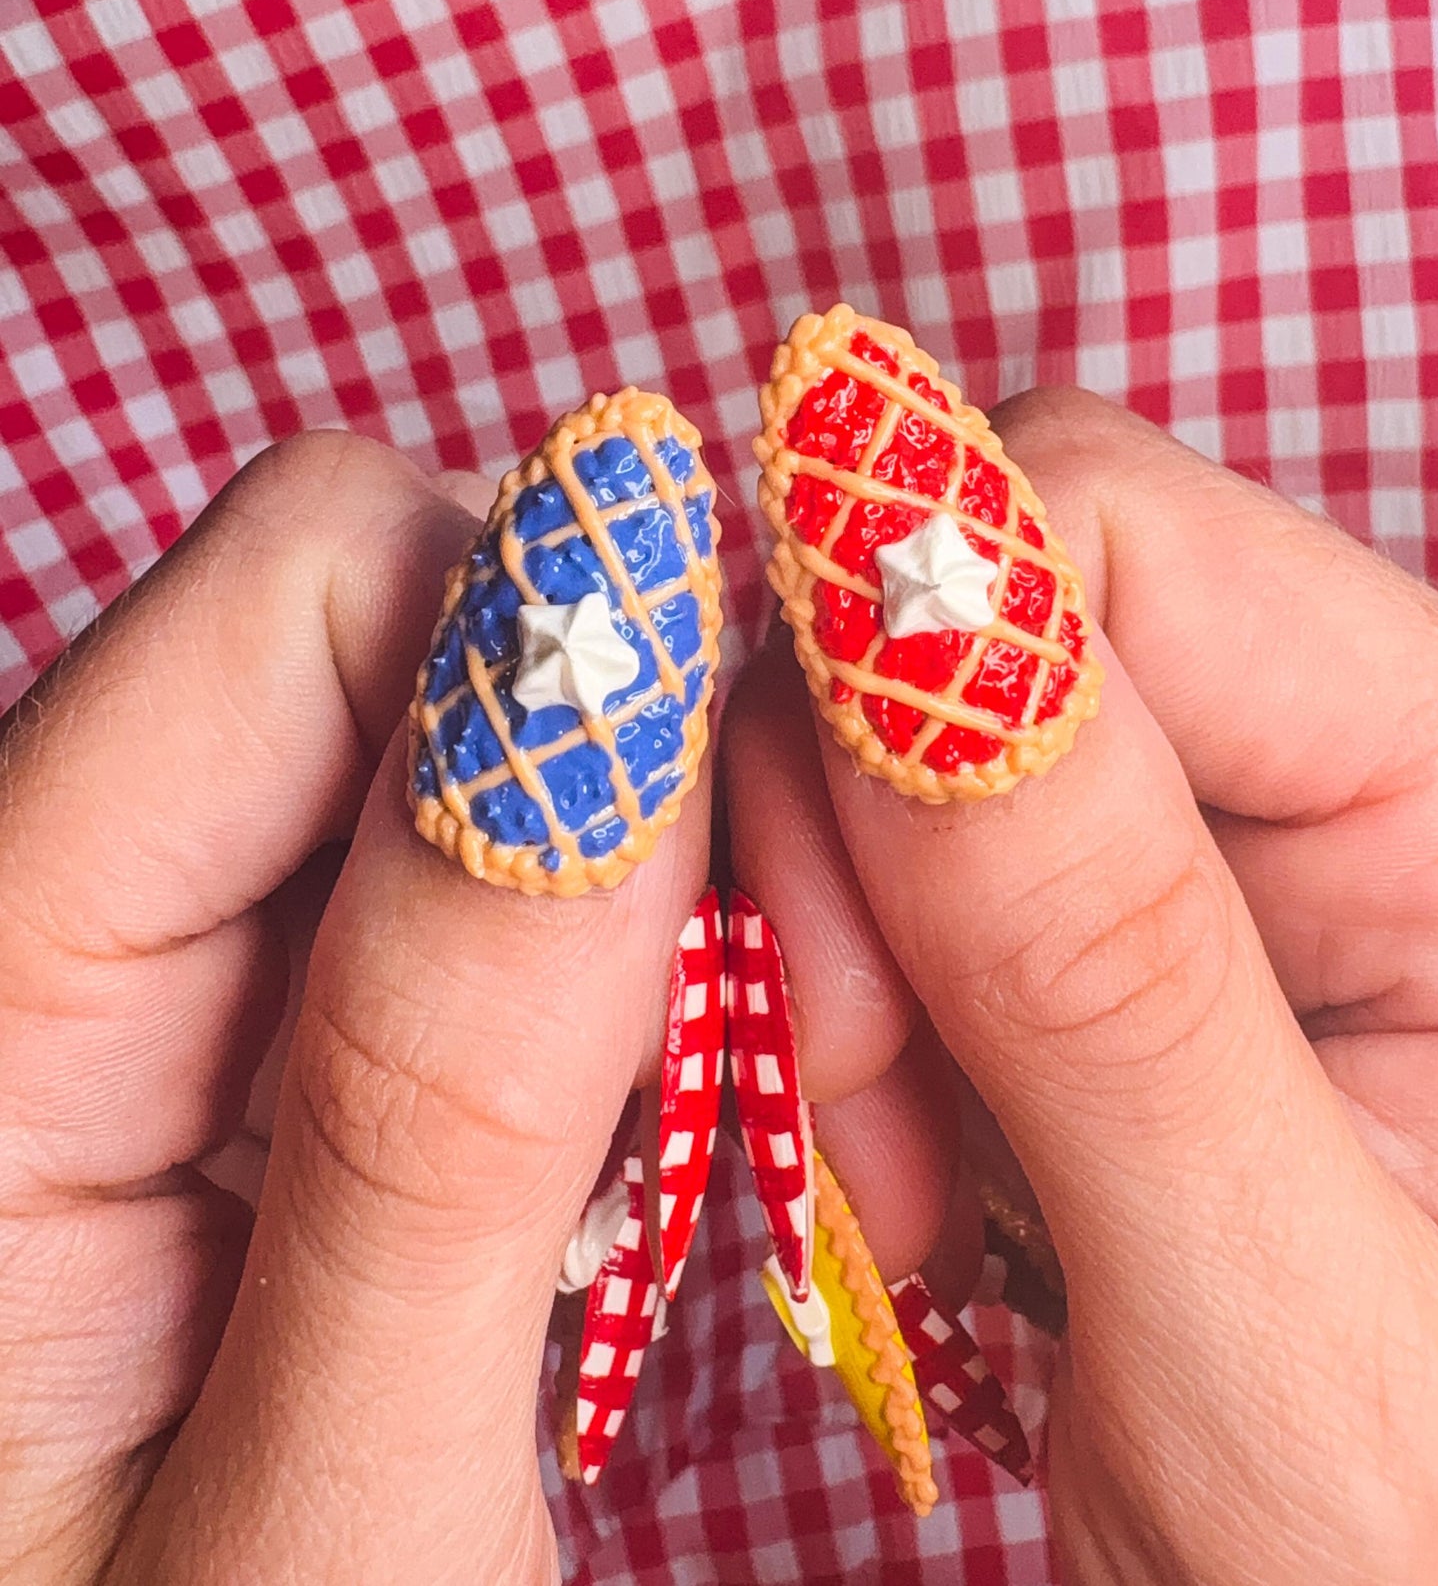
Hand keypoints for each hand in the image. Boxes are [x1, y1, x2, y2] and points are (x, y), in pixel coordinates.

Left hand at [0, 432, 706, 1585]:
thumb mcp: (318, 1523)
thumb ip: (440, 1097)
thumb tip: (619, 674)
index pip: (310, 578)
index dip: (569, 667)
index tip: (730, 909)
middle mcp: (46, 902)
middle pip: (404, 611)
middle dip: (628, 783)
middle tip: (736, 1067)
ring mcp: (162, 947)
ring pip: (476, 721)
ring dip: (639, 889)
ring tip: (661, 1155)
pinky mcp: (258, 996)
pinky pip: (481, 850)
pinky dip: (604, 959)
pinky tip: (608, 1144)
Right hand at [728, 389, 1437, 1581]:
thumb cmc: (1418, 1566)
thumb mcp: (1287, 1323)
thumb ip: (1106, 960)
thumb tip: (894, 582)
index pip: (1116, 525)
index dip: (909, 680)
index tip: (849, 994)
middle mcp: (1338, 761)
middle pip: (972, 603)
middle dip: (848, 854)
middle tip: (868, 1127)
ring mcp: (1205, 844)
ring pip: (881, 737)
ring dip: (831, 965)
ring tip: (913, 1206)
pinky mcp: (1096, 928)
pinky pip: (877, 865)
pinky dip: (839, 1015)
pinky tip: (916, 1182)